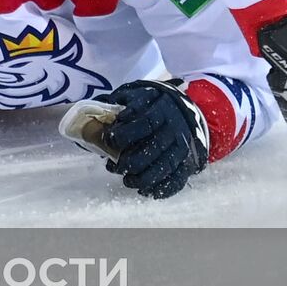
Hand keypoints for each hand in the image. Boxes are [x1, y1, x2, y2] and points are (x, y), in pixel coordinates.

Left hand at [94, 80, 208, 198]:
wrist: (181, 108)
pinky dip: (163, 188)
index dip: (125, 134)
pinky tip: (146, 191)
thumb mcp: (135, 94)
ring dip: (144, 179)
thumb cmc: (149, 104)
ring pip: (167, 165)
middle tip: (114, 167)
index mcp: (161, 108)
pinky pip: (180, 178)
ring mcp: (185, 145)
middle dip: (131, 162)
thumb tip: (97, 121)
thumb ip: (118, 104)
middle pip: (155, 148)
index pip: (145, 122)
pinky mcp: (190, 160)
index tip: (109, 140)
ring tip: (128, 181)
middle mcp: (176, 126)